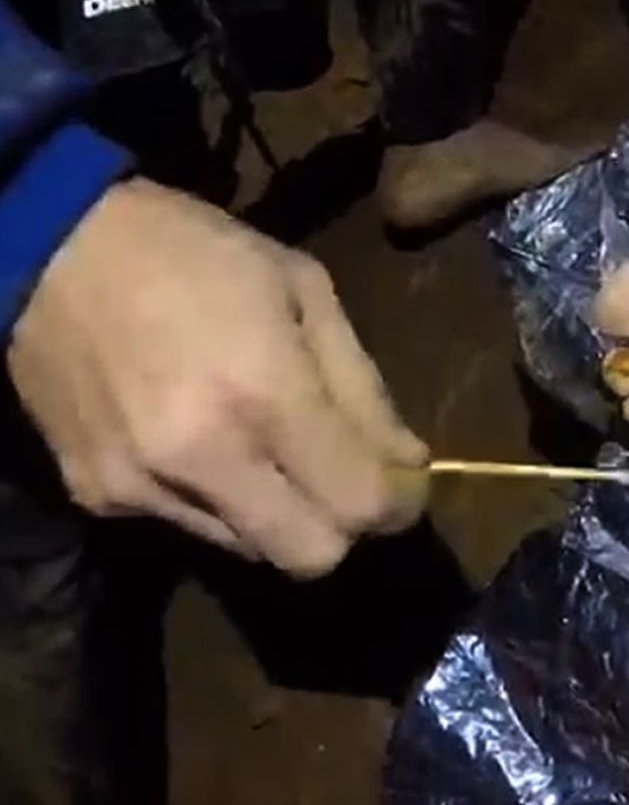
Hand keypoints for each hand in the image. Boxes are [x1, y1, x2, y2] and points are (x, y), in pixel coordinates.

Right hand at [6, 179, 429, 576]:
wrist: (42, 246)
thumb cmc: (190, 253)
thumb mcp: (303, 290)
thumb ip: (363, 389)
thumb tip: (409, 464)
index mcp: (263, 394)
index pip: (360, 505)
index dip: (399, 506)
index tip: (403, 483)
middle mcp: (202, 456)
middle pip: (311, 558)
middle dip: (343, 527)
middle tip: (344, 481)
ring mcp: (141, 485)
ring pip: (251, 550)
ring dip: (279, 514)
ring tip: (265, 448)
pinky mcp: (96, 496)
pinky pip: (189, 527)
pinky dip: (216, 501)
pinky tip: (201, 441)